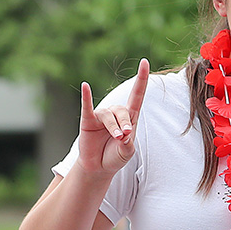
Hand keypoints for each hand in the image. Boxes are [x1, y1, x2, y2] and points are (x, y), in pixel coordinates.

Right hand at [75, 59, 148, 177]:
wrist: (98, 167)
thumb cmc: (116, 156)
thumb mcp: (127, 152)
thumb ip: (128, 144)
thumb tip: (123, 135)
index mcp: (130, 117)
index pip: (137, 94)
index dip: (141, 79)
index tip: (145, 62)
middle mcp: (116, 113)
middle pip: (123, 110)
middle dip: (125, 123)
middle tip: (124, 136)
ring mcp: (101, 116)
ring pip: (109, 115)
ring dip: (113, 127)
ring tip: (117, 138)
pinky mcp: (87, 121)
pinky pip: (87, 107)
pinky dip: (86, 97)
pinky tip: (85, 86)